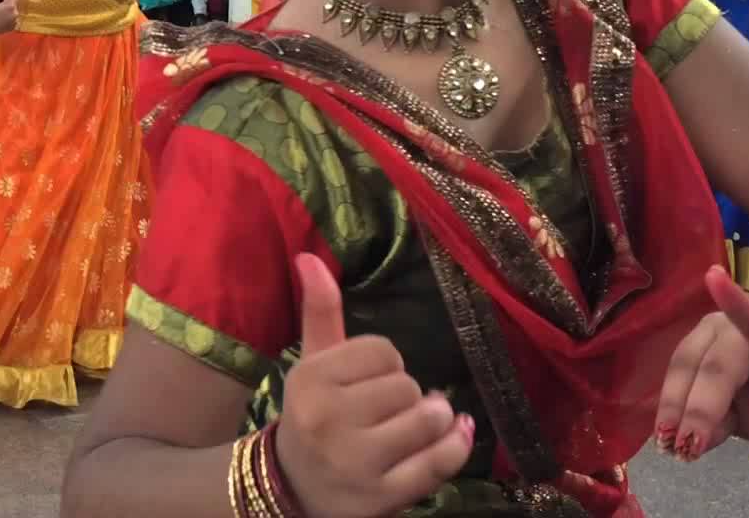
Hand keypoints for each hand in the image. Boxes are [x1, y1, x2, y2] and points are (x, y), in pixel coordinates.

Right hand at [0, 0, 22, 38]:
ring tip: (0, 5)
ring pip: (14, 9)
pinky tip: (2, 14)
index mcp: (9, 7)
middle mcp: (14, 14)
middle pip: (14, 2)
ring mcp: (15, 21)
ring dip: (9, 6)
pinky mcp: (13, 27)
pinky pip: (13, 17)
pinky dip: (9, 14)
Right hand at [273, 254, 473, 517]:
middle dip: (409, 396)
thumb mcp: (312, 365)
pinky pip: (438, 463)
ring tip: (422, 424)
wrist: (292, 489)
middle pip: (407, 386)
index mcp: (310, 381)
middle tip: (392, 409)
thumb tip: (309, 256)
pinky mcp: (381, 496)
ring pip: (427, 422)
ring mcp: (356, 462)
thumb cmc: (312, 417)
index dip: (387, 364)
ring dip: (436, 421)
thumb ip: (320, 312)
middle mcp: (328, 420)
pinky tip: (456, 436)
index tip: (372, 381)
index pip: (383, 352)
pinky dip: (456, 447)